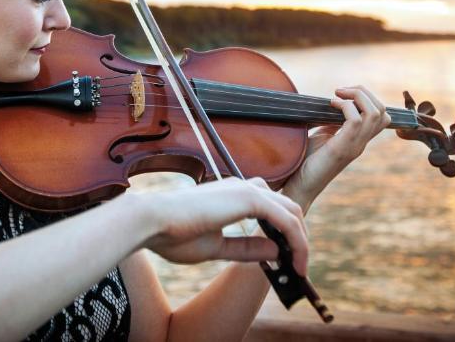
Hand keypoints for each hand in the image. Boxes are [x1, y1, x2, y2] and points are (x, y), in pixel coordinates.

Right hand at [140, 177, 308, 275]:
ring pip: (291, 212)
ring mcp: (247, 190)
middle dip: (298, 237)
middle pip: (287, 208)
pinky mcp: (249, 199)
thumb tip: (275, 251)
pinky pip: (286, 221)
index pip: (270, 210)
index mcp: (232, 195)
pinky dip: (297, 241)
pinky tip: (296, 260)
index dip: (284, 234)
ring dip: (301, 240)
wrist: (153, 222)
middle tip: (299, 264)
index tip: (288, 259)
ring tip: (300, 266)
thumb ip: (245, 248)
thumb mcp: (216, 247)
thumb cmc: (173, 234)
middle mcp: (242, 188)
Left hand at [281, 85, 389, 211]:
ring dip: (357, 96)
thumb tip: (335, 104)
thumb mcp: (323, 136)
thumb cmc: (306, 161)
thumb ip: (333, 123)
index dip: (368, 98)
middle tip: (341, 91)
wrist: (299, 186)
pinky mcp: (342, 148)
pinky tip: (330, 104)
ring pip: (374, 113)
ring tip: (337, 94)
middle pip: (382, 111)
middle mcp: (361, 143)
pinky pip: (356, 120)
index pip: (382, 116)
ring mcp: (354, 146)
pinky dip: (345, 106)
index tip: (345, 94)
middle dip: (364, 92)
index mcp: (358, 140)